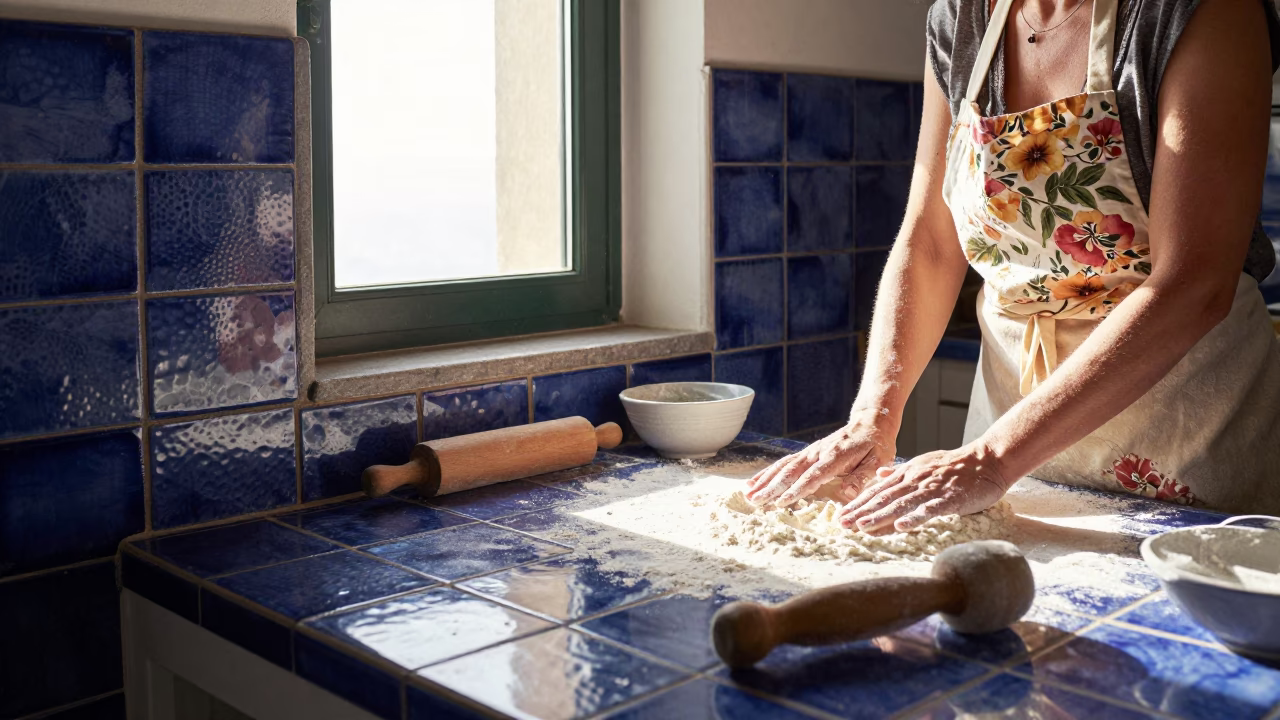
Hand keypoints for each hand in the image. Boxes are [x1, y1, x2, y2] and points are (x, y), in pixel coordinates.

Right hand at [745, 409, 897, 507]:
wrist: (871, 421)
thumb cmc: (876, 444)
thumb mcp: (877, 461)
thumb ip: (862, 477)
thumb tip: (849, 493)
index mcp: (835, 457)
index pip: (812, 476)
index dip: (796, 490)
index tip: (781, 502)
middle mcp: (818, 453)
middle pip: (791, 471)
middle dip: (772, 487)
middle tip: (756, 501)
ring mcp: (810, 452)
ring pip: (783, 466)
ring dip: (765, 480)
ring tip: (749, 493)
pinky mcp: (807, 453)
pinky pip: (785, 462)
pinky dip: (768, 472)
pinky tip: (756, 482)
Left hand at [838, 442, 1011, 534]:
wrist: (987, 460)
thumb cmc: (956, 465)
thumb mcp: (924, 463)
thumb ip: (902, 471)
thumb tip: (881, 474)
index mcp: (908, 473)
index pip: (878, 490)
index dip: (858, 503)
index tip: (842, 515)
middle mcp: (915, 480)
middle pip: (883, 497)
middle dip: (861, 511)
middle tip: (842, 523)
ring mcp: (931, 488)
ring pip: (901, 503)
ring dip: (880, 515)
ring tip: (862, 526)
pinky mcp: (949, 498)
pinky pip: (930, 509)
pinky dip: (915, 517)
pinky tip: (901, 526)